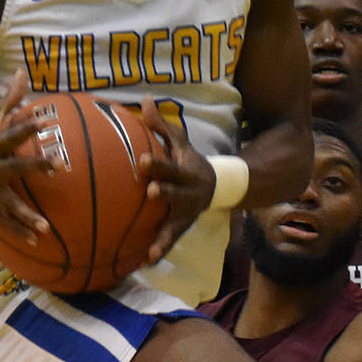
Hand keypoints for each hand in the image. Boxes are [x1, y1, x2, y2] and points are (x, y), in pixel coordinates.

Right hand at [0, 70, 53, 245]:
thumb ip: (8, 99)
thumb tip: (23, 72)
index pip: (9, 133)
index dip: (25, 126)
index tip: (44, 119)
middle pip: (13, 167)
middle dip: (35, 167)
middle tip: (60, 166)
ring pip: (7, 203)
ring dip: (25, 215)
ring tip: (46, 226)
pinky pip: (2, 221)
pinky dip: (17, 231)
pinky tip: (36, 240)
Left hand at [135, 97, 214, 264]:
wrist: (218, 185)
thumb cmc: (189, 160)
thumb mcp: (180, 142)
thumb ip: (161, 125)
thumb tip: (144, 100)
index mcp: (185, 170)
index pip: (170, 165)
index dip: (159, 164)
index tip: (142, 160)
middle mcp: (187, 193)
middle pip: (175, 194)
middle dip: (165, 193)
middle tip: (151, 193)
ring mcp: (185, 213)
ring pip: (174, 225)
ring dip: (163, 236)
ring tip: (151, 250)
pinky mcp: (181, 227)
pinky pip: (170, 240)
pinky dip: (159, 251)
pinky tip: (145, 262)